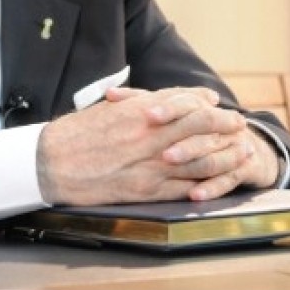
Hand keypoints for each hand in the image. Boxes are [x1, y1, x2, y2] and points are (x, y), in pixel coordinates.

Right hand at [35, 86, 278, 206]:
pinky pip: (182, 188)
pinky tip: (216, 182)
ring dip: (223, 156)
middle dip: (223, 125)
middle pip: (199, 127)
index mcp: (138, 112)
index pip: (184, 103)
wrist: (49, 163)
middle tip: (239, 125)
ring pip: (198, 160)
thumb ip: (141, 103)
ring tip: (239, 153)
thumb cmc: (75, 134)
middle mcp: (147, 136)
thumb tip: (169, 98)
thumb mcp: (109, 109)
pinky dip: (203, 184)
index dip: (206, 103)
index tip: (217, 103)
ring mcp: (147, 165)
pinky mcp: (143, 191)